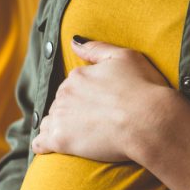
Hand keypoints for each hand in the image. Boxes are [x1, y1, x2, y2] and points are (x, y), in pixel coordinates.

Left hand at [32, 38, 182, 161]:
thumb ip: (96, 48)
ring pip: (49, 122)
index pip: (72, 86)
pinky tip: (47, 148)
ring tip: (74, 135)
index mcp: (77, 76)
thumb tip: (73, 41)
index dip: (84, 96)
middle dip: (71, 112)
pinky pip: (40, 143)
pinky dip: (42, 145)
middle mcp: (64, 94)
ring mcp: (60, 117)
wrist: (150, 122)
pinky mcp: (59, 140)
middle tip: (91, 123)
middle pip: (61, 104)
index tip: (97, 105)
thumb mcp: (125, 57)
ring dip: (57, 127)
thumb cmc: (144, 88)